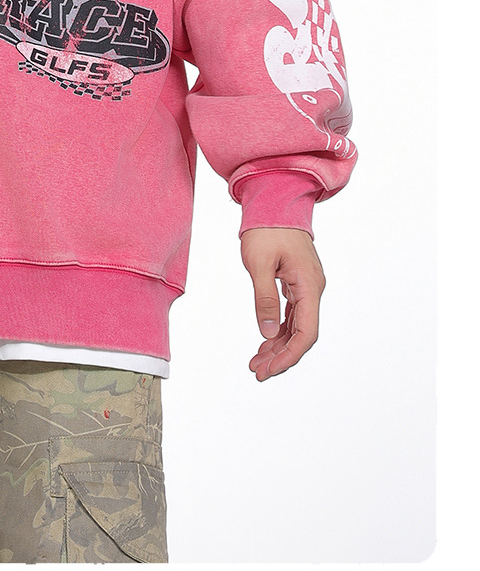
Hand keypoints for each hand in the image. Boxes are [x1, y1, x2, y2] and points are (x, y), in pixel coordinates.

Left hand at [240, 228, 324, 381]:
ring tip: (256, 360)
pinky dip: (278, 328)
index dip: (288, 356)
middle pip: (302, 334)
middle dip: (281, 356)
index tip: (269, 370)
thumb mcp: (258, 264)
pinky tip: (265, 340)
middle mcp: (313, 288)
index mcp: (309, 285)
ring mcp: (306, 285)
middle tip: (257, 370)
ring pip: (296, 325)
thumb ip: (264, 298)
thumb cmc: (265, 228)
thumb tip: (266, 333)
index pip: (306, 333)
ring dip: (278, 344)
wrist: (274, 199)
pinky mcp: (298, 281)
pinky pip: (292, 313)